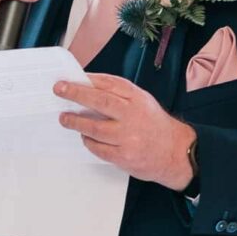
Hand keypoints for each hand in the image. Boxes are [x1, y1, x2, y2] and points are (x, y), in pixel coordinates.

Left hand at [54, 74, 195, 189]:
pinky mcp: (124, 156)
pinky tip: (84, 136)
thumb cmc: (154, 124)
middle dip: (76, 94)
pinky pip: (98, 148)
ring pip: (94, 128)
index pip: (109, 84)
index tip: (69, 78)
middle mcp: (133, 116)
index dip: (87, 80)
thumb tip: (86, 86)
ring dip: (75, 122)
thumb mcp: (142, 101)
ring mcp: (129, 137)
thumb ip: (118, 94)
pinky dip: (88, 141)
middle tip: (59, 90)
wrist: (177, 152)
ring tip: (64, 118)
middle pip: (100, 102)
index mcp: (138, 99)